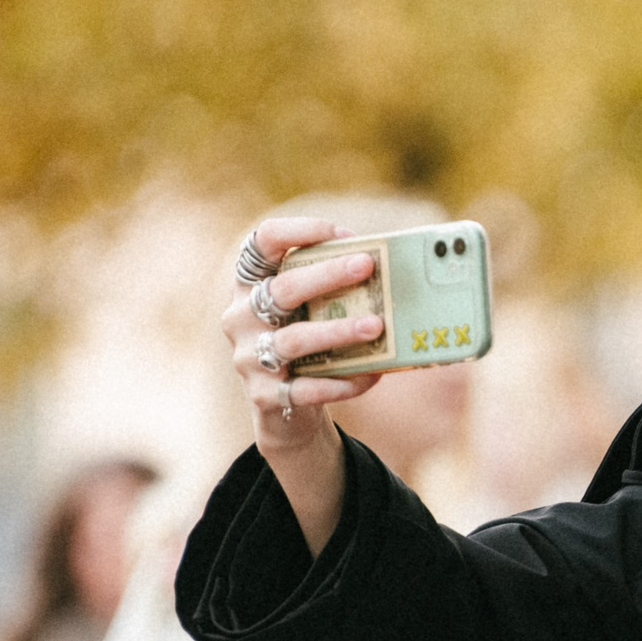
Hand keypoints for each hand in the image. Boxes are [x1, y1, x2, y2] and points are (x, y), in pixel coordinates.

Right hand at [219, 217, 383, 552]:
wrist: (286, 409)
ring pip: (295, 339)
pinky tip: (372, 375)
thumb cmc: (310, 344)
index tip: (339, 232)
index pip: (262, 242)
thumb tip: (400, 271)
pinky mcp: (266, 395)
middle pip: (281, 289)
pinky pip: (307, 388)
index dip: (297, 231)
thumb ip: (338, 290)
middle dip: (326, 275)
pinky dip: (341, 382)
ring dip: (338, 330)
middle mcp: (241, 316)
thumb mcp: (314, 312)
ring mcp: (249, 357)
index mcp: (252, 284)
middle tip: (367, 266)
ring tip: (377, 325)